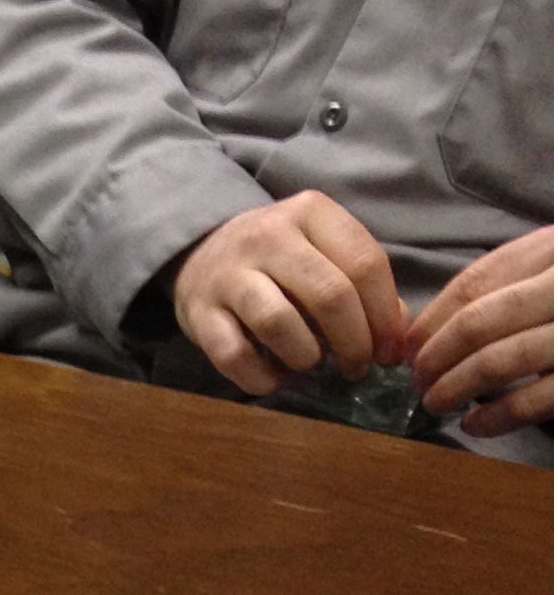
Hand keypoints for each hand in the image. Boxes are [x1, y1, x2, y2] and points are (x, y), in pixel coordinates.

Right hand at [169, 191, 405, 395]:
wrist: (202, 252)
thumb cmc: (279, 258)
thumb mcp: (324, 251)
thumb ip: (363, 285)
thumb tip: (396, 337)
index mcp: (310, 213)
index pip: (365, 264)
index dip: (385, 316)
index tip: (388, 352)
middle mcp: (268, 235)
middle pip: (329, 295)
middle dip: (353, 343)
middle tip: (356, 368)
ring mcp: (229, 272)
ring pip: (279, 322)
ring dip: (306, 358)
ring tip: (311, 366)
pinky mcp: (198, 310)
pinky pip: (232, 353)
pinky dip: (259, 377)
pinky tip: (273, 382)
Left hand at [405, 228, 553, 438]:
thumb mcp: (553, 270)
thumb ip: (507, 286)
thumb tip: (424, 331)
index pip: (478, 282)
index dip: (433, 318)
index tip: (405, 346)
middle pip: (483, 321)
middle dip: (437, 355)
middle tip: (417, 380)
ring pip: (504, 358)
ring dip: (457, 386)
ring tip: (436, 402)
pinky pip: (538, 397)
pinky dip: (499, 415)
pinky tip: (476, 424)